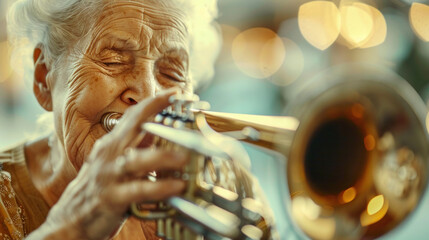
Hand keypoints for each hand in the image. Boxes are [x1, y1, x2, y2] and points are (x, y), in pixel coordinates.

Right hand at [28, 89, 188, 239]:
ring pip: (135, 160)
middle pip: (133, 126)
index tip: (175, 92)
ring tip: (184, 156)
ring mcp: (109, 175)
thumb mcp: (115, 162)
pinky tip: (176, 186)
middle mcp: (109, 154)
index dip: (154, 102)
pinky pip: (137, 190)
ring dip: (162, 157)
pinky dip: (158, 188)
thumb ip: (137, 148)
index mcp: (112, 144)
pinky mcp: (111, 198)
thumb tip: (162, 134)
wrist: (69, 220)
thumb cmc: (98, 188)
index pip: (133, 116)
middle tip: (182, 106)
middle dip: (158, 112)